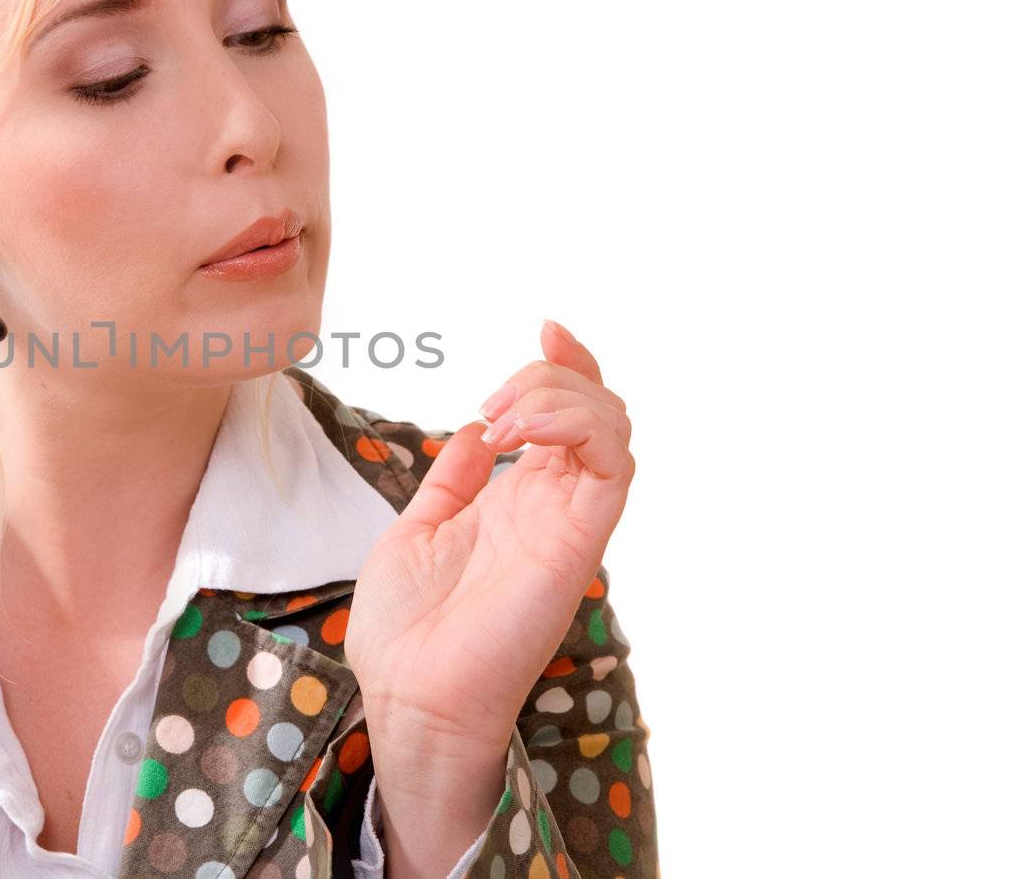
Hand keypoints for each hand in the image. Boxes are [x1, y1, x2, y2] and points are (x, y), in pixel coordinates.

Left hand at [345, 320, 634, 867]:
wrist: (408, 694)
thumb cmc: (406, 630)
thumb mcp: (418, 528)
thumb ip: (452, 481)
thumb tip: (469, 433)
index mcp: (516, 501)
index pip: (568, 416)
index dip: (567, 364)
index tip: (544, 328)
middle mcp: (552, 507)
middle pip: (599, 409)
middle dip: (555, 373)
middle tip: (494, 403)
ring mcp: (569, 523)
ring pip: (614, 427)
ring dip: (563, 394)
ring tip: (503, 417)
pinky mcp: (578, 543)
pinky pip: (615, 466)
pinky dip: (578, 425)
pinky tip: (518, 433)